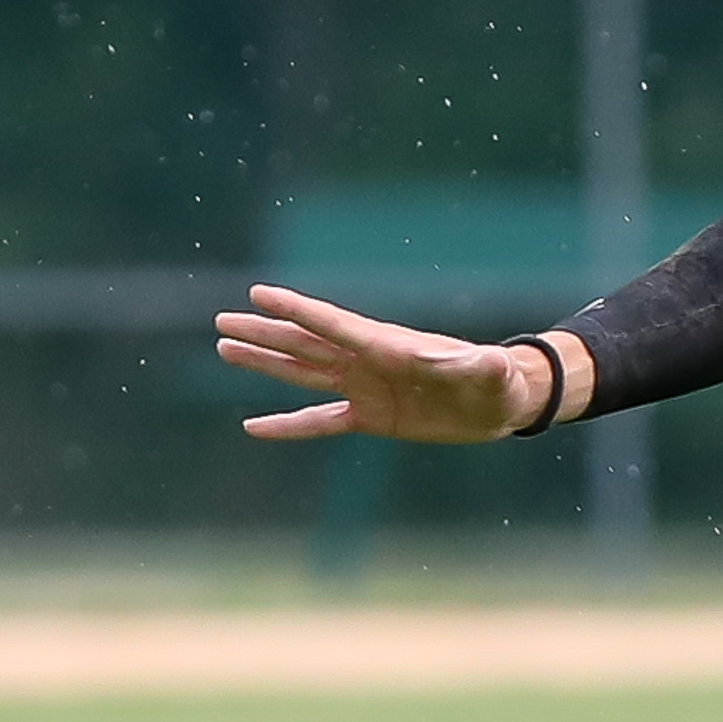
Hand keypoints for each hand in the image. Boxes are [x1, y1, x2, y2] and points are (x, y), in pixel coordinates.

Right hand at [214, 285, 581, 441]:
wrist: (499, 403)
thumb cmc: (497, 382)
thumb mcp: (491, 374)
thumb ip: (482, 366)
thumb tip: (491, 359)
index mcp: (390, 346)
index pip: (335, 325)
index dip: (298, 310)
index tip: (260, 294)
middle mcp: (369, 362)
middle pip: (306, 344)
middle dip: (266, 333)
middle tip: (223, 321)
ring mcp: (365, 388)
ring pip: (303, 373)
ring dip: (266, 362)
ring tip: (225, 349)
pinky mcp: (371, 417)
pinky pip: (320, 422)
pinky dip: (288, 425)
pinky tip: (253, 427)